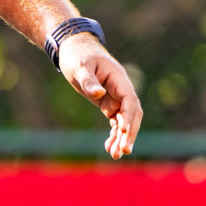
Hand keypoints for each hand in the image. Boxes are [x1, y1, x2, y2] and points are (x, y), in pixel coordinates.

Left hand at [59, 33, 142, 159]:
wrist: (73, 50)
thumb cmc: (78, 56)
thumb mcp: (80, 67)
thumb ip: (89, 81)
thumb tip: (99, 94)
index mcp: (118, 78)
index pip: (129, 99)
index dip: (129, 115)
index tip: (123, 130)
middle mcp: (121, 89)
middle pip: (132, 114)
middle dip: (129, 132)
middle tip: (124, 150)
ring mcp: (115, 98)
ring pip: (124, 121)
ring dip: (122, 138)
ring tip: (116, 155)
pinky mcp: (108, 104)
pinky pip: (115, 122)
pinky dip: (114, 135)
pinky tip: (110, 149)